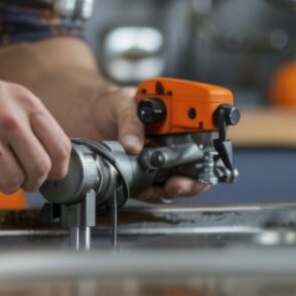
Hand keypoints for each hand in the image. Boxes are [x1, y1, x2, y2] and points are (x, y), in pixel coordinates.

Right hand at [0, 69, 71, 194]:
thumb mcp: (7, 95)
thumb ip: (31, 121)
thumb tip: (56, 157)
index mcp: (25, 104)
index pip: (60, 147)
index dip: (60, 169)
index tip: (54, 175)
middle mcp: (10, 121)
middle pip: (41, 169)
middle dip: (34, 180)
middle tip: (24, 178)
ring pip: (15, 182)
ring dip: (7, 182)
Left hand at [90, 82, 207, 202]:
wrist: (86, 116)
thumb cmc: (109, 103)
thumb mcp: (121, 102)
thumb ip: (130, 120)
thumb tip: (134, 144)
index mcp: (174, 118)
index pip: (203, 134)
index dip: (209, 148)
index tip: (204, 157)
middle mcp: (171, 141)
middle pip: (197, 164)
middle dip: (195, 177)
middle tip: (182, 181)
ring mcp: (159, 160)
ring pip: (180, 180)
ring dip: (178, 188)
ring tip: (169, 188)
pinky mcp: (143, 175)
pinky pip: (155, 190)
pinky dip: (154, 193)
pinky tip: (146, 189)